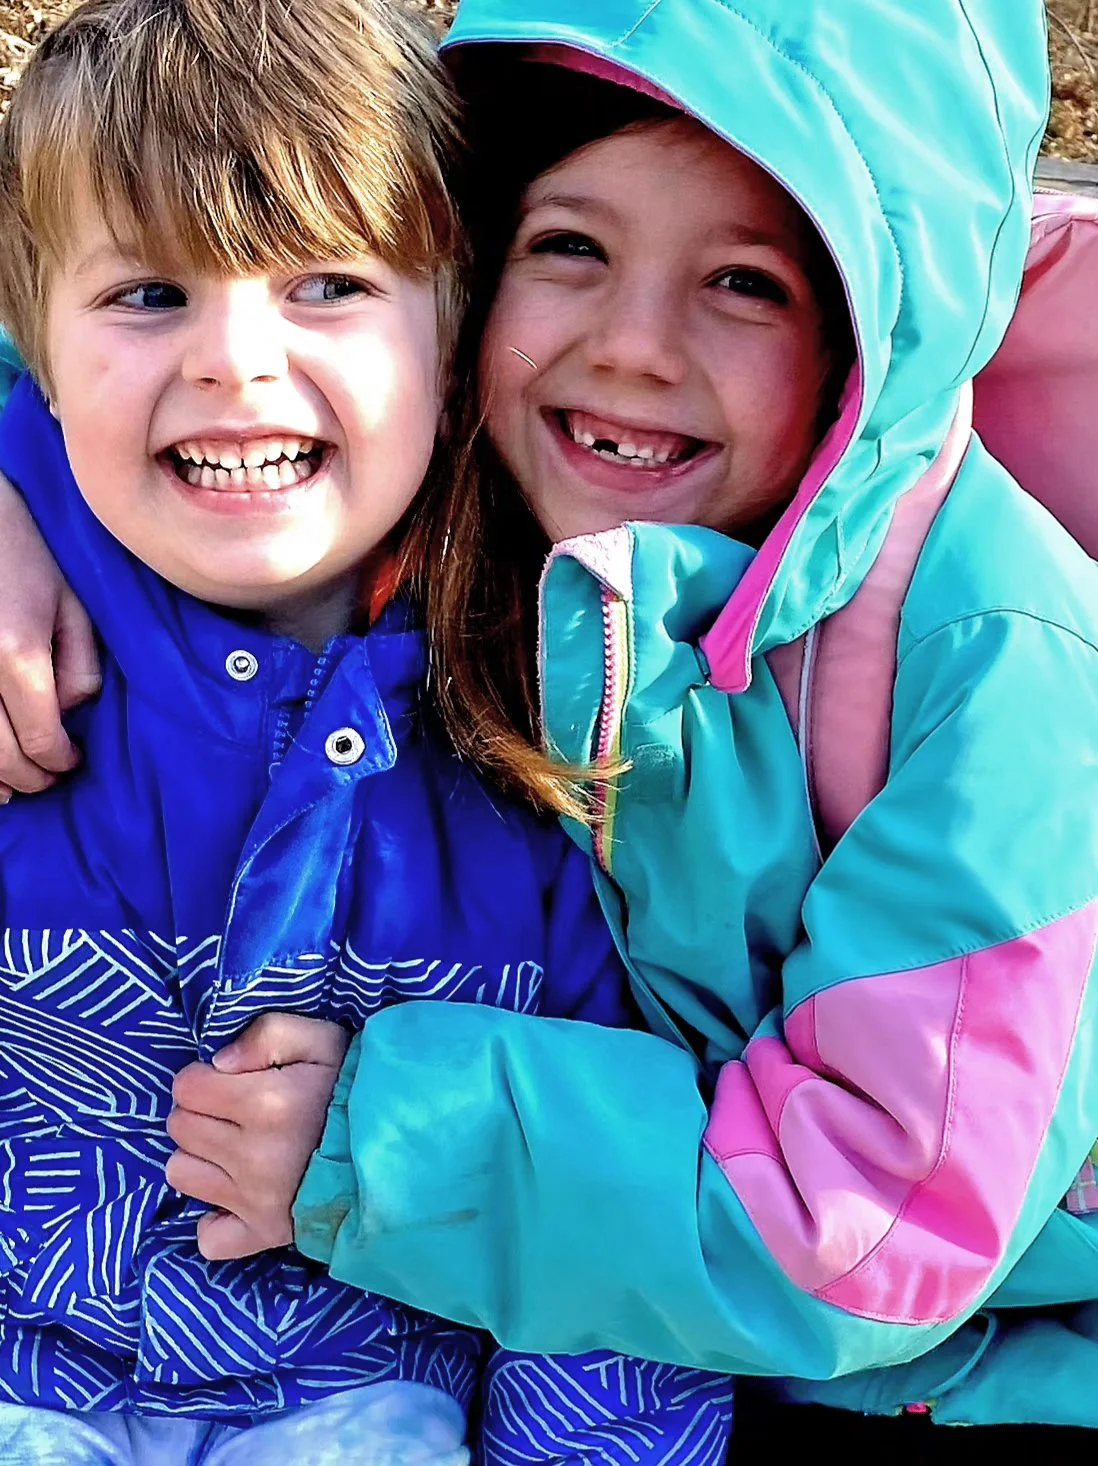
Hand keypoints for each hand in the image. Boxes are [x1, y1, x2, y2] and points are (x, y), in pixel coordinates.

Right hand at [0, 470, 99, 800]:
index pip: (40, 739)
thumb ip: (80, 665)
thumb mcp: (72, 604)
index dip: (60, 761)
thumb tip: (70, 712)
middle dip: (30, 778)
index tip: (73, 761)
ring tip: (13, 790)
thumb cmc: (24, 556)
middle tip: (50, 779)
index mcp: (16, 654)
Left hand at [166, 1014, 349, 1260]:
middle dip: (201, 1111)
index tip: (231, 1080)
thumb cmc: (354, 1087)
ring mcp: (255, 1200)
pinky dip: (214, 1216)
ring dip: (201, 1155)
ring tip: (235, 1146)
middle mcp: (253, 1155)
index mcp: (265, 1103)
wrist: (399, 1146)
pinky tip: (235, 1194)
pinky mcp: (264, 1233)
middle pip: (180, 1127)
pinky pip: (209, 1237)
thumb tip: (219, 1061)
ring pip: (181, 1173)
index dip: (203, 1077)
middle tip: (237, 1109)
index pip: (186, 1087)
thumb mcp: (321, 1039)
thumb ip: (268, 1033)